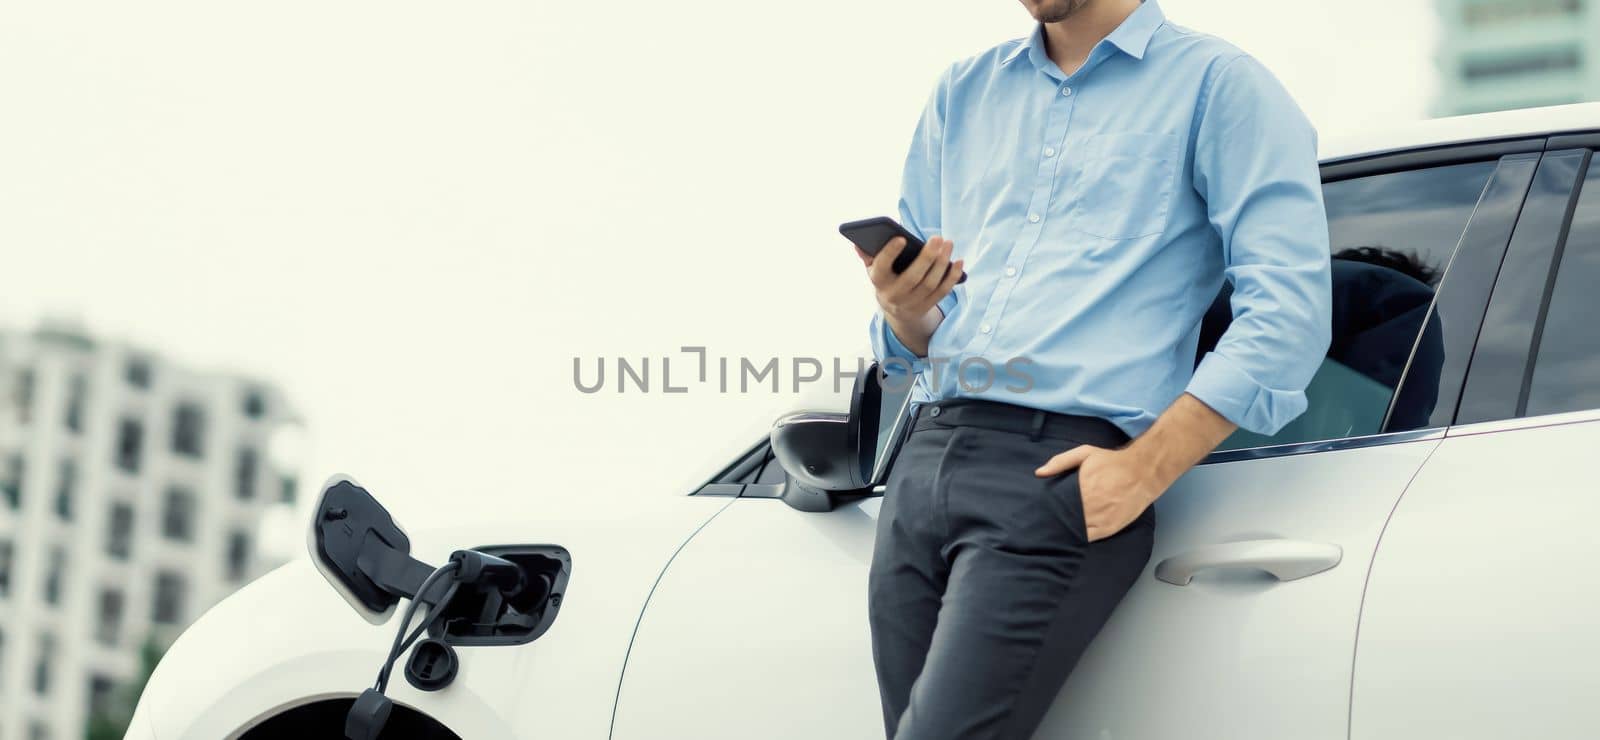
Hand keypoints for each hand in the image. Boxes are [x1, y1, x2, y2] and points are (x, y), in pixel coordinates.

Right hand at [856, 236, 963, 327]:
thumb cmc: (887, 279)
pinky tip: (959, 262)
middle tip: (938, 238)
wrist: (896, 310)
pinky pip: (942, 292)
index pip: (882, 267)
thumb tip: (858, 243)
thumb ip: (868, 256)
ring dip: (942, 264)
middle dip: (927, 257)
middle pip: (912, 277)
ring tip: (948, 244)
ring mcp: (911, 304)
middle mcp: (894, 295)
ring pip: (930, 284)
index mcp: (878, 281)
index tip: (901, 238)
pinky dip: (952, 277)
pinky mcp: (926, 307)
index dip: (890, 253)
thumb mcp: (875, 269)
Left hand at [1034, 445, 1168, 541]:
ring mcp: (1101, 519)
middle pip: (1065, 520)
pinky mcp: (1110, 528)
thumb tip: (1039, 473)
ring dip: (1065, 531)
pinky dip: (1079, 538)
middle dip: (1054, 522)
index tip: (1039, 512)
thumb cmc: (1112, 462)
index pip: (1057, 506)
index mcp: (1082, 488)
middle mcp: (1091, 506)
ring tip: (1055, 532)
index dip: (1047, 510)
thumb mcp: (1085, 453)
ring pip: (1076, 531)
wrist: (1143, 471)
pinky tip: (1072, 536)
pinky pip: (1090, 538)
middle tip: (1044, 524)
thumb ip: (1060, 462)